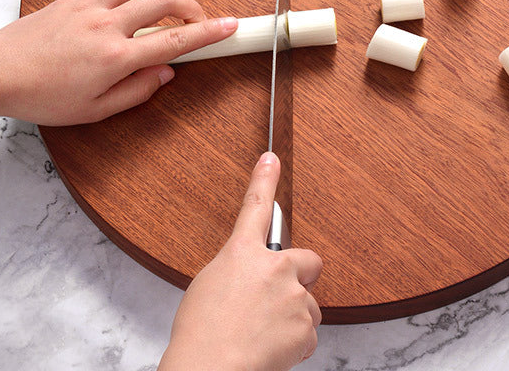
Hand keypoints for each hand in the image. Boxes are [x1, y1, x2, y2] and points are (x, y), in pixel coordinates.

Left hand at [0, 0, 236, 124]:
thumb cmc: (42, 95)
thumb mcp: (95, 110)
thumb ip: (137, 90)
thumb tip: (166, 73)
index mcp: (115, 58)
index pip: (174, 41)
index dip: (208, 33)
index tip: (231, 26)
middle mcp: (107, 25)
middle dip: (192, 6)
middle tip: (197, 20)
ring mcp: (91, 5)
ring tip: (155, 12)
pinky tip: (124, 12)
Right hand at [159, 153, 322, 370]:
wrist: (209, 370)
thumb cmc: (200, 335)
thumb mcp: (208, 287)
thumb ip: (237, 270)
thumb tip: (249, 276)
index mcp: (241, 253)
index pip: (255, 206)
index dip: (265, 179)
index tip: (272, 158)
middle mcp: (273, 267)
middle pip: (308, 259)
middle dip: (301, 276)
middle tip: (280, 297)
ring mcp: (293, 295)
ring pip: (308, 303)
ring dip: (293, 317)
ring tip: (263, 335)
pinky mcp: (305, 326)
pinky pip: (307, 334)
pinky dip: (293, 345)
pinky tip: (270, 351)